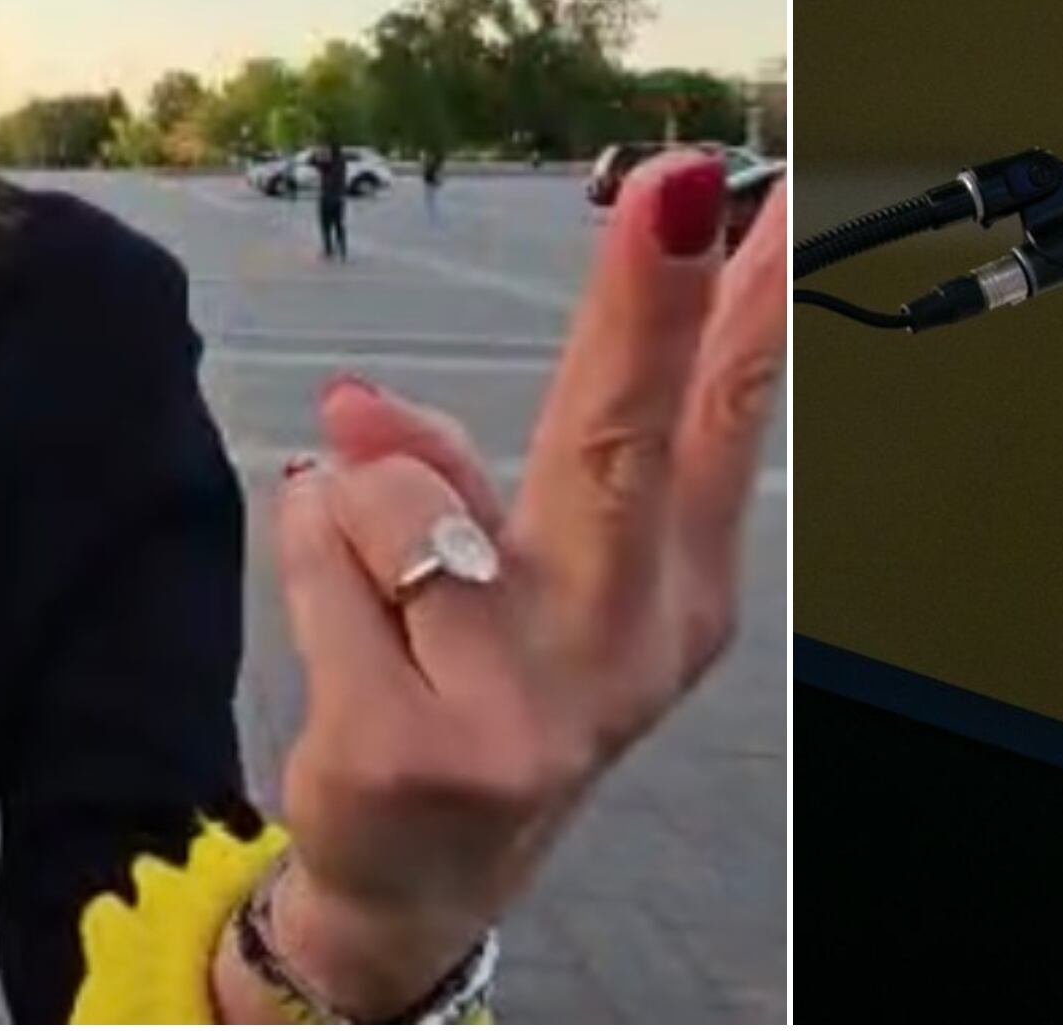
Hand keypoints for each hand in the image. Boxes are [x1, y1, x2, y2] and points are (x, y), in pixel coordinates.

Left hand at [240, 152, 785, 1017]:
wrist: (421, 876)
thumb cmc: (480, 684)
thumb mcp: (502, 570)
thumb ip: (457, 469)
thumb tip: (363, 410)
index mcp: (675, 581)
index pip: (718, 418)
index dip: (739, 304)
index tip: (750, 197)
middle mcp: (628, 640)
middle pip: (628, 443)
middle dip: (650, 303)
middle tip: (680, 184)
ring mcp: (530, 704)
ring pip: (412, 502)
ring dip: (368, 504)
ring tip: (389, 587)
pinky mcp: (421, 747)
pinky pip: (327, 563)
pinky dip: (312, 565)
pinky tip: (348, 630)